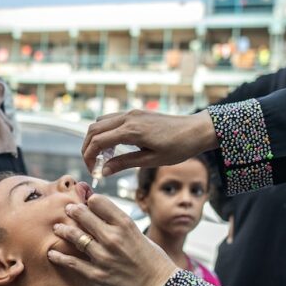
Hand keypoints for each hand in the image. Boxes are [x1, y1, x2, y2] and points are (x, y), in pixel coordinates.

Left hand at [47, 194, 178, 285]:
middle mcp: (112, 238)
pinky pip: (73, 263)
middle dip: (73, 210)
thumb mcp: (136, 232)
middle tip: (68, 210)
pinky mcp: (98, 275)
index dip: (89, 199)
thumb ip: (115, 219)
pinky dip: (60, 257)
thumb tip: (94, 201)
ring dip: (63, 230)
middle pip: (83, 215)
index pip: (98, 201)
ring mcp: (103, 257)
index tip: (86, 202)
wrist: (160, 285)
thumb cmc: (151, 256)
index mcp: (125, 224)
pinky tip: (52, 253)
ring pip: (75, 237)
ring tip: (58, 228)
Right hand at [82, 109, 217, 176]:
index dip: (89, 157)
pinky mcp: (136, 113)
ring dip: (95, 138)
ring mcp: (132, 113)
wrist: (197, 130)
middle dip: (87, 147)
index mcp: (131, 130)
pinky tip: (114, 146)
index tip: (93, 171)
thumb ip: (125, 163)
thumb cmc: (178, 147)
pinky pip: (112, 119)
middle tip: (93, 165)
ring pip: (100, 122)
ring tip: (103, 157)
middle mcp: (128, 118)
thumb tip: (104, 171)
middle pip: (93, 129)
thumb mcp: (151, 160)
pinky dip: (105, 132)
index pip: (97, 141)